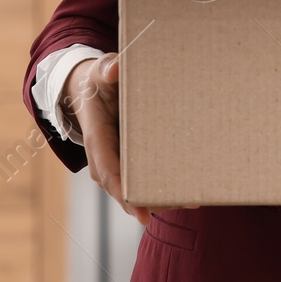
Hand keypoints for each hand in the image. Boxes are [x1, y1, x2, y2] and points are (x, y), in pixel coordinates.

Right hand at [64, 52, 198, 225]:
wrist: (89, 91)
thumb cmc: (97, 82)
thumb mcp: (100, 71)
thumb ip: (107, 68)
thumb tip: (115, 69)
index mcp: (97, 139)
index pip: (109, 172)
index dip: (124, 194)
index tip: (141, 213)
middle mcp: (103, 159)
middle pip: (125, 189)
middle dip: (151, 201)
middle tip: (184, 203)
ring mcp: (114, 163)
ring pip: (134, 190)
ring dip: (159, 198)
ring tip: (192, 200)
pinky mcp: (126, 162)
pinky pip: (140, 180)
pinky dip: (159, 187)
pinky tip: (185, 191)